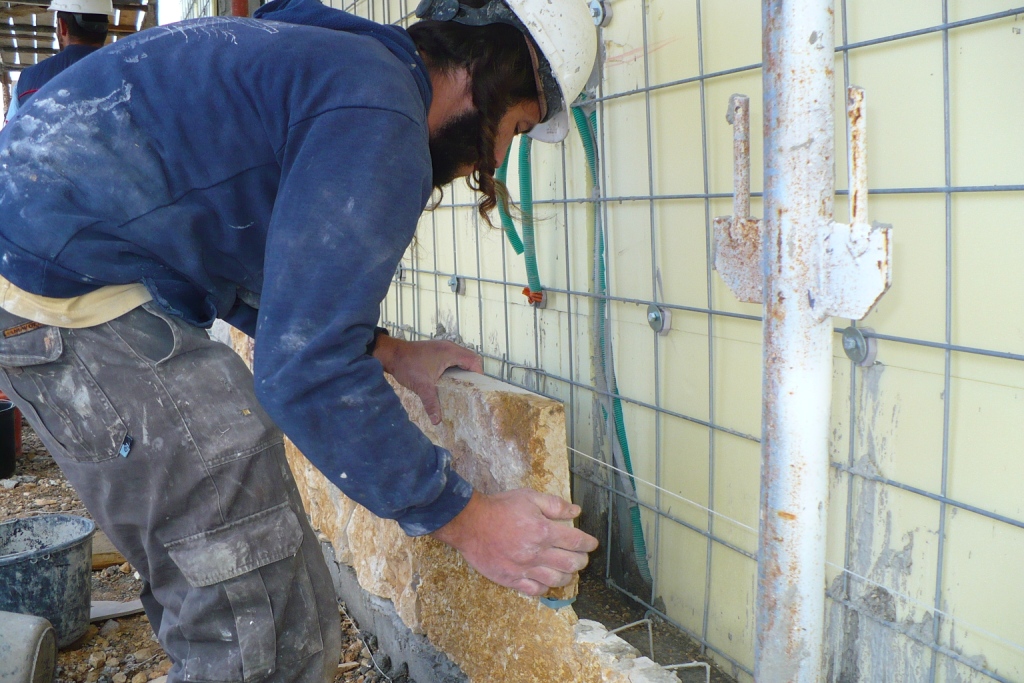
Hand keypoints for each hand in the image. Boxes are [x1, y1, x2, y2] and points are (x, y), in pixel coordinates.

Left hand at [373, 335, 482, 423]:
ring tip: (462, 388)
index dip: (479, 374)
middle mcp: (449, 347)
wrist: (391, 354)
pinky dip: (455, 368)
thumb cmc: (407, 365)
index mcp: (450, 352)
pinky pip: (453, 358)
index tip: (476, 388)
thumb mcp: (421, 386)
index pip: (475, 361)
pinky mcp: (437, 351)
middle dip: (472, 374)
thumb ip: (431, 403)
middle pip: (471, 359)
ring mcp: (443, 347)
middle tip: (470, 390)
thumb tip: (437, 421)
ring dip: (463, 371)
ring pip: (461, 358)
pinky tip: (449, 381)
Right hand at [431, 489, 598, 595]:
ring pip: (556, 580)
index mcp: (543, 531)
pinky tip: (546, 580)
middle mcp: (536, 553)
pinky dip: (545, 587)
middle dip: (581, 561)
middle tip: (580, 557)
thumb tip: (575, 511)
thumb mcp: (528, 497)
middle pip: (570, 564)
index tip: (591, 544)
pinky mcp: (511, 580)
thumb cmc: (499, 508)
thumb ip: (554, 505)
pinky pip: (535, 590)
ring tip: (567, 571)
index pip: (575, 542)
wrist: (470, 523)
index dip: (588, 543)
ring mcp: (524, 569)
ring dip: (567, 576)